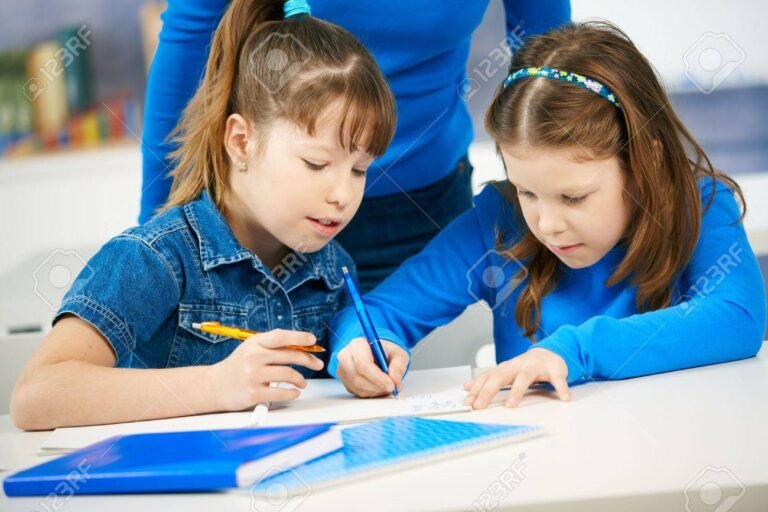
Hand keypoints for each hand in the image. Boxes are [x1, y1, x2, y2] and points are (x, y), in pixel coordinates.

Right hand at [208, 329, 323, 410]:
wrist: (214, 386)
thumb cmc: (238, 366)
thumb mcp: (251, 349)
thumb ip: (272, 347)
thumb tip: (302, 348)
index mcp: (254, 343)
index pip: (280, 336)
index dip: (299, 337)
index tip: (312, 340)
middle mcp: (253, 357)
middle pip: (289, 355)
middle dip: (308, 360)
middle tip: (317, 364)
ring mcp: (253, 375)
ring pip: (288, 374)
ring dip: (300, 379)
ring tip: (302, 382)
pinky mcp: (254, 393)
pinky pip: (281, 393)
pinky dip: (292, 393)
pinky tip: (294, 392)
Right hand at [335, 337, 408, 397]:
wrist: (377, 354)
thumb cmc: (386, 352)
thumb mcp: (398, 354)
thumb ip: (398, 365)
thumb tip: (394, 379)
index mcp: (358, 344)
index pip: (362, 363)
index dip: (377, 377)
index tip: (391, 384)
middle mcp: (346, 356)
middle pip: (357, 376)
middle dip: (377, 386)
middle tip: (392, 388)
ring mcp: (343, 370)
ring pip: (357, 386)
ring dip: (375, 390)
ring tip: (387, 386)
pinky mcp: (345, 381)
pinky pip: (357, 392)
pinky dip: (371, 393)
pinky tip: (379, 387)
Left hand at [463, 348, 570, 409]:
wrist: (549, 353)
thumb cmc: (525, 366)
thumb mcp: (506, 372)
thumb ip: (489, 379)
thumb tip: (467, 386)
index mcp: (506, 368)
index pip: (488, 377)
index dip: (477, 389)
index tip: (468, 402)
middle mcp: (518, 366)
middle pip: (501, 377)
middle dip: (488, 391)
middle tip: (479, 405)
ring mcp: (535, 366)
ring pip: (525, 377)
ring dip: (517, 391)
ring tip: (511, 405)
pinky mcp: (554, 369)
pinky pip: (557, 379)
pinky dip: (561, 388)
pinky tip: (564, 398)